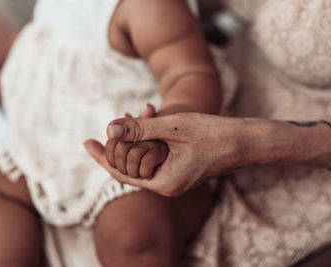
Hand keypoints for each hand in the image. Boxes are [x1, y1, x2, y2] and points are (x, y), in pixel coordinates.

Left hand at [85, 112, 267, 195]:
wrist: (244, 141)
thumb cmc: (213, 134)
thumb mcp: (173, 128)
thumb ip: (141, 129)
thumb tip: (110, 126)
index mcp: (163, 183)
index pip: (120, 173)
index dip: (101, 156)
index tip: (86, 142)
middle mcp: (167, 186)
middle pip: (131, 167)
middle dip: (121, 142)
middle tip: (119, 116)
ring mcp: (175, 179)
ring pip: (144, 160)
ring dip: (138, 138)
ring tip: (135, 113)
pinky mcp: (182, 170)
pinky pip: (157, 157)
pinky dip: (150, 141)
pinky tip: (149, 121)